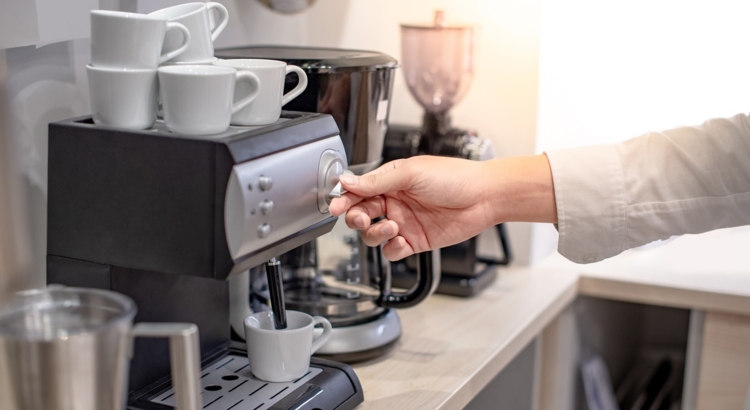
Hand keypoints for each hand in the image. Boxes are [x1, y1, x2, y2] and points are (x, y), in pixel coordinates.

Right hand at [328, 155, 556, 260]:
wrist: (484, 197)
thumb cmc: (454, 177)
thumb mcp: (410, 173)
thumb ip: (376, 181)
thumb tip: (347, 181)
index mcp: (391, 180)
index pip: (358, 190)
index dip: (344, 198)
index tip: (335, 205)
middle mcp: (395, 201)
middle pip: (361, 213)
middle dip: (355, 217)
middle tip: (361, 217)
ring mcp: (404, 222)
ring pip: (373, 234)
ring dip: (375, 233)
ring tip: (392, 226)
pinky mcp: (415, 240)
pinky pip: (392, 250)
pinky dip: (391, 248)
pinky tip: (401, 240)